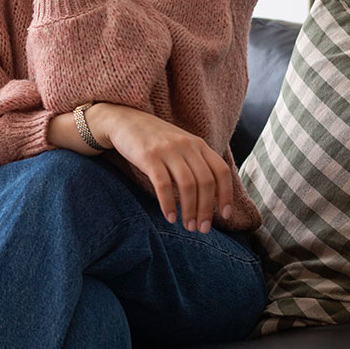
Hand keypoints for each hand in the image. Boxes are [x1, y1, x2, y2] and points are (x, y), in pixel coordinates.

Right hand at [49, 102, 230, 232]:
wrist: (124, 120)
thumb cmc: (154, 139)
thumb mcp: (180, 145)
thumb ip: (195, 163)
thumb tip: (210, 197)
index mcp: (198, 144)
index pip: (221, 171)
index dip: (226, 195)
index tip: (225, 215)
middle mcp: (186, 145)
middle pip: (205, 182)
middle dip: (206, 209)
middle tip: (202, 228)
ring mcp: (168, 150)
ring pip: (187, 185)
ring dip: (190, 210)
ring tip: (188, 226)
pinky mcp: (149, 156)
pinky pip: (163, 185)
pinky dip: (168, 204)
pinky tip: (169, 217)